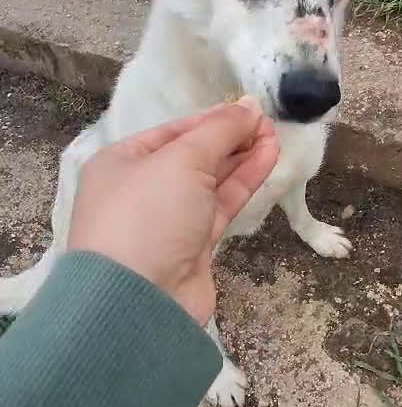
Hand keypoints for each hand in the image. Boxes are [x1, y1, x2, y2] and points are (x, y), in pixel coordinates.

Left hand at [68, 97, 278, 324]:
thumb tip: (247, 106)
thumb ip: (219, 130)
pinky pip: (220, 205)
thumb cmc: (148, 214)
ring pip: (210, 181)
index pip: (173, 131)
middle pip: (193, 155)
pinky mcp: (193, 246)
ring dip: (242, 158)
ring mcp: (168, 220)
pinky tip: (267, 160)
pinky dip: (243, 183)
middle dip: (230, 138)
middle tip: (268, 122)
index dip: (213, 118)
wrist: (140, 300)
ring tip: (274, 137)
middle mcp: (141, 189)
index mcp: (122, 162)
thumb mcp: (181, 160)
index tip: (249, 108)